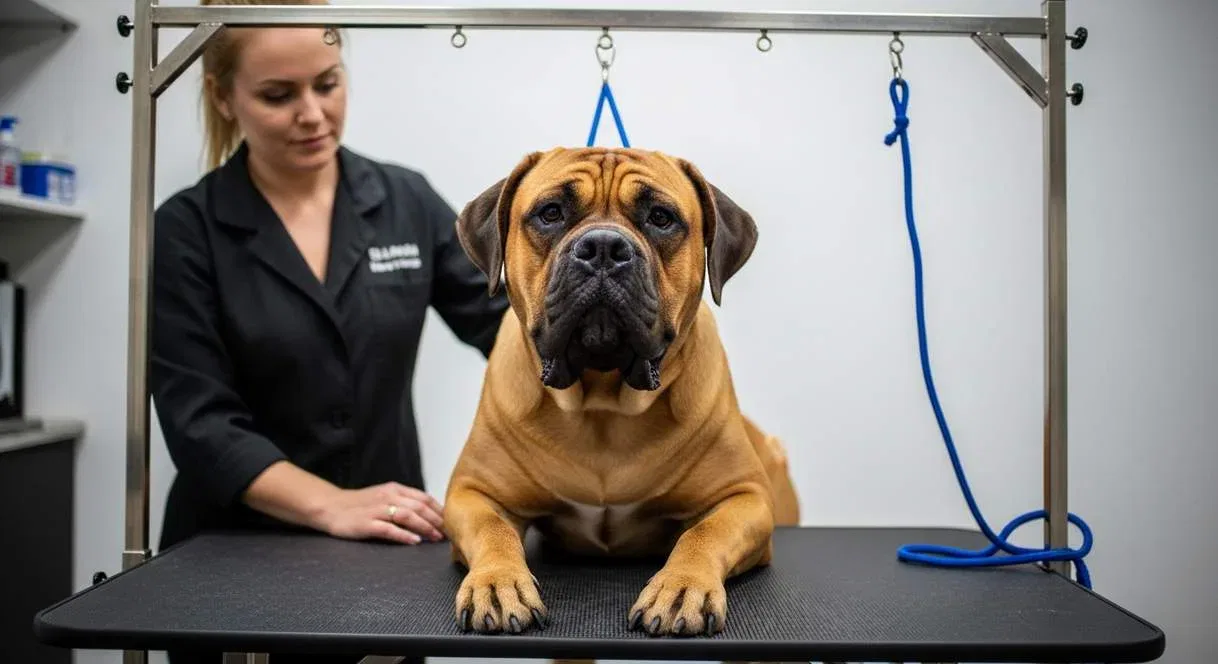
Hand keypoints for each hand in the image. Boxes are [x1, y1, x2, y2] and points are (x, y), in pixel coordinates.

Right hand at [316, 482, 445, 544]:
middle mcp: (388, 497)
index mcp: (394, 489)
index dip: (439, 510)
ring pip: (407, 516)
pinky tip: (414, 541)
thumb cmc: (359, 505)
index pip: (423, 497)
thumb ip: (404, 502)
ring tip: (435, 537)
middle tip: (447, 533)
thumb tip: (429, 513)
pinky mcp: (366, 524)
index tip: (451, 521)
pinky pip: (388, 529)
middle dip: (436, 520)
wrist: (330, 507)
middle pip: (419, 506)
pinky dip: (403, 535)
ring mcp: (376, 510)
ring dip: (424, 527)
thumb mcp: (384, 496)